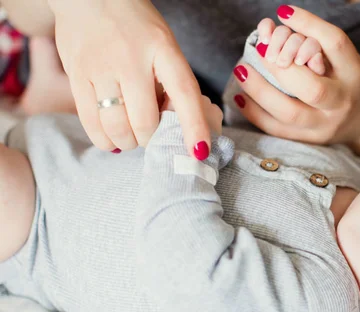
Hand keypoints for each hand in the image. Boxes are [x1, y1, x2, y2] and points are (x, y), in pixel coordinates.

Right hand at [49, 0, 211, 158]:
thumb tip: (180, 127)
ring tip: (131, 136)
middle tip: (152, 134)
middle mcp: (131, 58)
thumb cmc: (136, 28)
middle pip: (145, 121)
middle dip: (152, 138)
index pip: (184, 93)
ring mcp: (100, 67)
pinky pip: (90, 122)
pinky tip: (112, 139)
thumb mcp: (164, 46)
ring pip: (116, 126)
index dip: (194, 126)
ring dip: (128, 142)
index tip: (200, 152)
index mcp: (163, 49)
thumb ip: (173, 82)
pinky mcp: (76, 75)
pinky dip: (104, 139)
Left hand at [231, 5, 359, 145]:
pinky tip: (241, 97)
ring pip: (289, 113)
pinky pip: (277, 129)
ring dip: (260, 91)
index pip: (335, 44)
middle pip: (312, 88)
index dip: (308, 25)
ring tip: (241, 70)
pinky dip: (255, 113)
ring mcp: (324, 125)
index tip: (282, 12)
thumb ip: (315, 44)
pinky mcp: (309, 140)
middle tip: (260, 49)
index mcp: (353, 73)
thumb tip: (272, 28)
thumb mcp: (345, 59)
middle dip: (281, 68)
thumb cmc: (350, 82)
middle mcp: (341, 102)